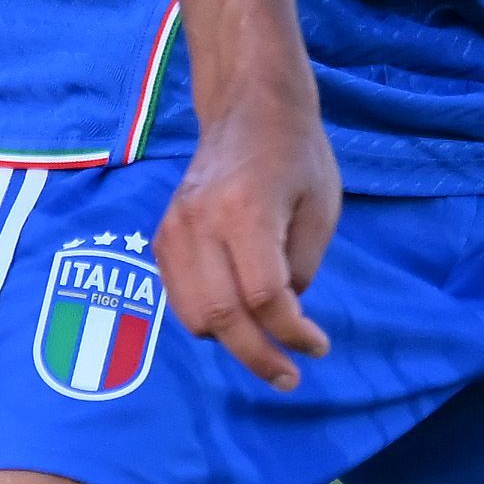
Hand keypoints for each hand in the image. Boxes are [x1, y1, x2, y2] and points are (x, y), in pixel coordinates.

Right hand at [155, 80, 340, 391]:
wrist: (248, 107)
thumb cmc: (297, 154)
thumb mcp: (322, 208)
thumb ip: (301, 267)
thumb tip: (281, 316)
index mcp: (245, 211)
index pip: (262, 295)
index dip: (291, 332)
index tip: (317, 347)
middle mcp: (199, 222)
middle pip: (219, 314)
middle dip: (256, 355)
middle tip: (289, 377)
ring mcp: (173, 228)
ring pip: (191, 313)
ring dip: (229, 342)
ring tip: (266, 351)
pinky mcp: (161, 234)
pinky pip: (178, 295)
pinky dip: (206, 319)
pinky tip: (238, 320)